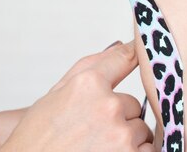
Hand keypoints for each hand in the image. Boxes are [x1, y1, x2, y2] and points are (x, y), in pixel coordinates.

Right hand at [0, 40, 154, 151]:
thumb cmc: (36, 138)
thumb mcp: (55, 96)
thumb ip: (91, 67)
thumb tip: (121, 45)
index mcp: (88, 84)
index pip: (125, 59)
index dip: (134, 57)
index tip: (139, 54)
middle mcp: (107, 106)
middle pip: (132, 105)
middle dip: (118, 118)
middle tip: (91, 133)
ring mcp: (120, 135)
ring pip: (141, 129)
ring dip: (127, 139)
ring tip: (97, 148)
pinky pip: (149, 151)